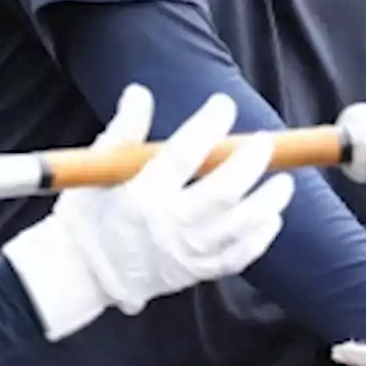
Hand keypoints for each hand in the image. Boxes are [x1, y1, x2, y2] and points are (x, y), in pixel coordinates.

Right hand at [2, 84, 294, 340]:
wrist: (82, 272)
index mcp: (142, 195)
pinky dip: (260, 239)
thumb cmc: (88, 214)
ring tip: (283, 182)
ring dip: (268, 203)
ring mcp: (186, 253)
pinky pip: (237, 258)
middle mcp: (168, 226)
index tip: (222, 105)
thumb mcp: (95, 167)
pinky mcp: (195, 272)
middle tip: (263, 142)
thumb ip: (122, 129)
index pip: (185, 155)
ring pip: (239, 228)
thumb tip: (140, 92)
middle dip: (250, 164)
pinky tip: (271, 219)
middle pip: (223, 192)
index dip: (209, 125)